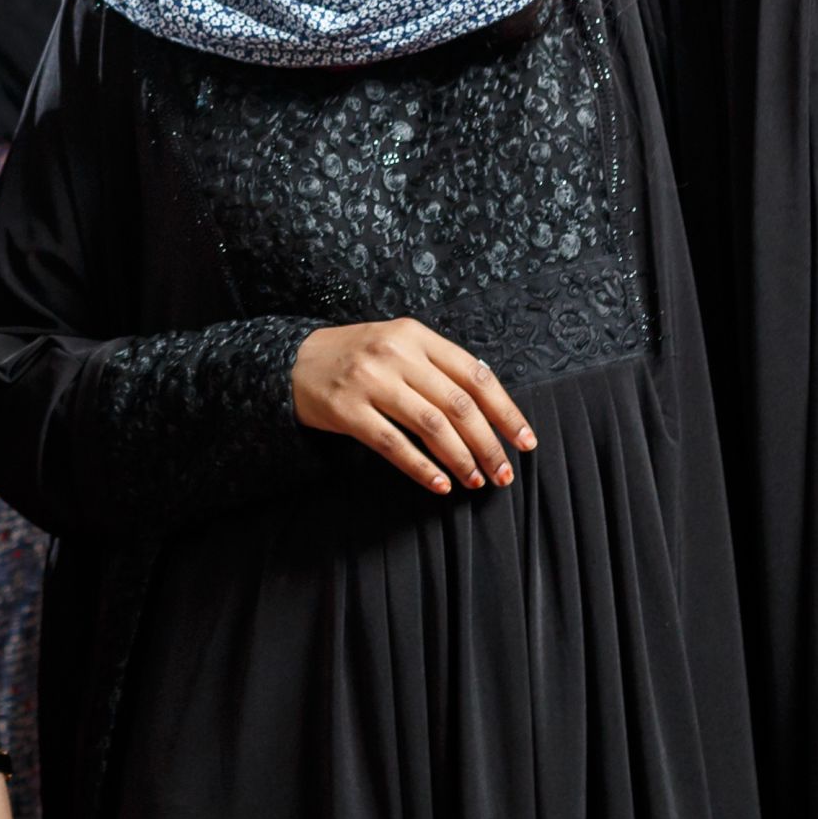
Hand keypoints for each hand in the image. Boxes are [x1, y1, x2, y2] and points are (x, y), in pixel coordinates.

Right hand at [291, 318, 534, 493]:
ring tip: (476, 481)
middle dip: (488, 445)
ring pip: (432, 426)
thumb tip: (491, 406)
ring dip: (461, 459)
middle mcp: (395, 354)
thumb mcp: (398, 344)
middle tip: (503, 473)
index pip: (475, 375)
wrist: (292, 362)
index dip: (506, 412)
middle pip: (459, 405)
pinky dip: (422, 469)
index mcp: (415, 335)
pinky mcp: (347, 410)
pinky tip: (440, 484)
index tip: (524, 441)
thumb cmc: (356, 357)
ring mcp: (370, 381)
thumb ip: (438, 366)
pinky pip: (394, 445)